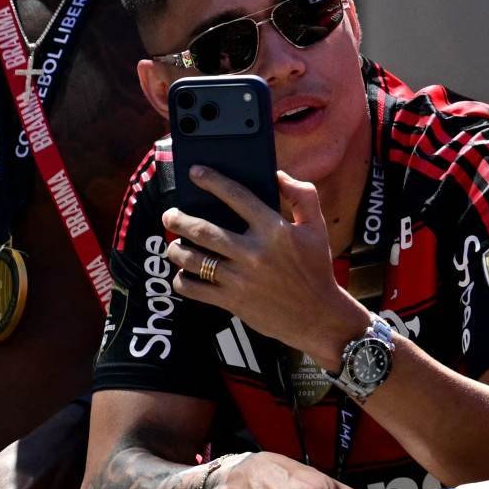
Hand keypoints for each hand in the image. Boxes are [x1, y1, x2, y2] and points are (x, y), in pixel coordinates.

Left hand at [164, 171, 369, 367]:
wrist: (319, 316)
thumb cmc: (316, 269)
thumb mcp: (317, 228)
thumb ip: (303, 195)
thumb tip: (278, 175)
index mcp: (275, 230)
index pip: (237, 197)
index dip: (213, 181)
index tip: (195, 172)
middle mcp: (254, 252)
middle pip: (203, 230)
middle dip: (179, 219)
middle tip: (170, 215)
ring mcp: (240, 278)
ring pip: (192, 259)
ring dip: (176, 249)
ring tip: (174, 245)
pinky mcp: (232, 301)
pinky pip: (193, 288)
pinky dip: (182, 280)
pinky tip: (184, 275)